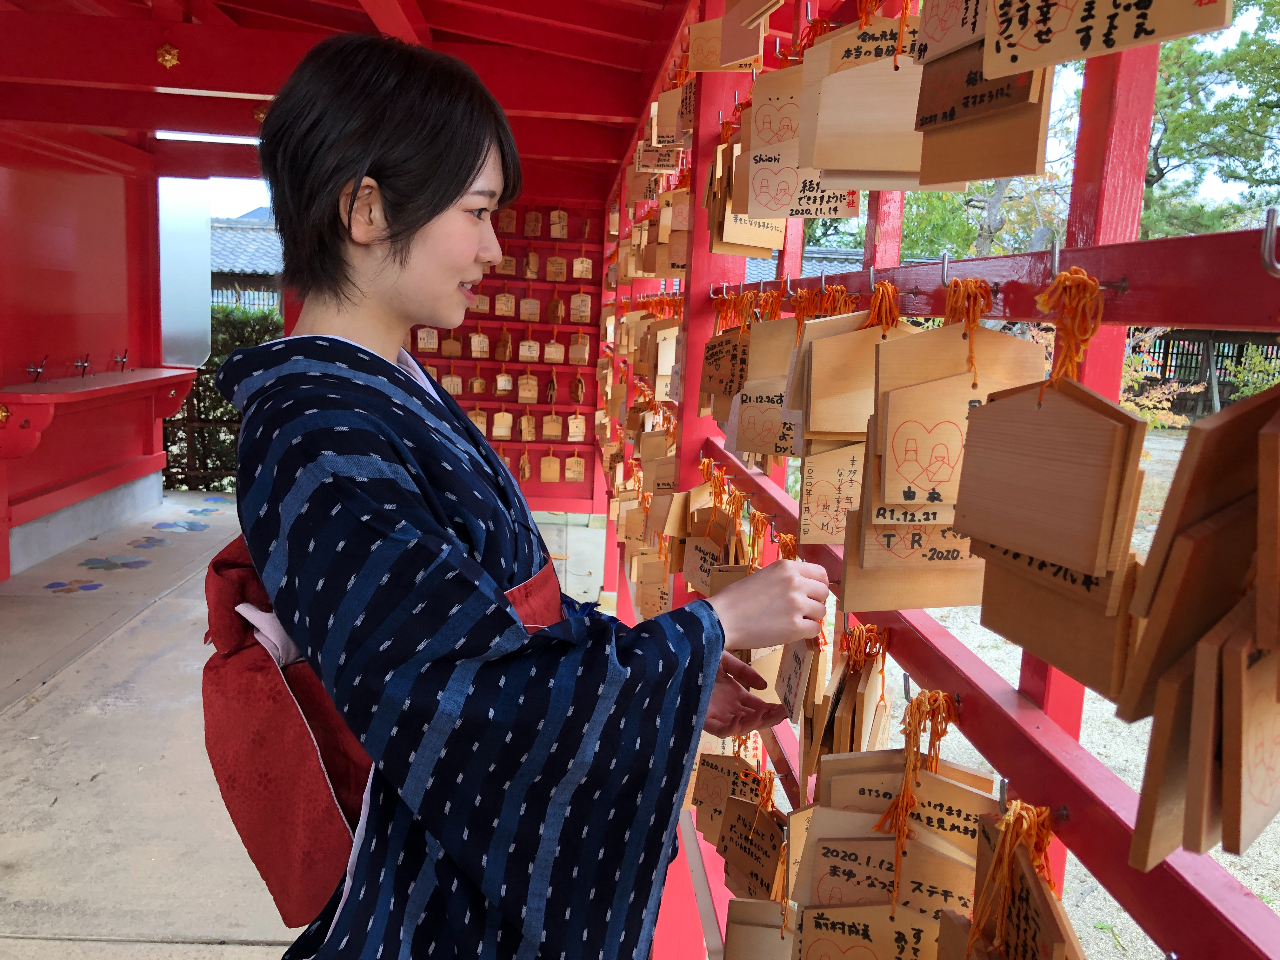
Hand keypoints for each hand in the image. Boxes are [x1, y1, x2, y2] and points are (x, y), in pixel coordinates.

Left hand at [704, 652, 789, 737]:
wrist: (679, 657)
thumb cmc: (699, 657)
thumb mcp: (726, 662)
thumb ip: (745, 672)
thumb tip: (764, 685)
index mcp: (734, 694)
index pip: (756, 706)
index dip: (771, 709)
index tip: (786, 708)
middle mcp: (727, 706)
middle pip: (752, 719)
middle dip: (768, 718)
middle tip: (783, 713)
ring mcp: (716, 714)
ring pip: (740, 726)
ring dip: (754, 723)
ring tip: (767, 715)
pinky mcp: (703, 718)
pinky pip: (720, 729)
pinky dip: (732, 727)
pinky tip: (741, 720)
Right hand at [707, 559, 829, 651]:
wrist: (722, 619)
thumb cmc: (736, 598)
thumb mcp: (763, 575)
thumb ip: (785, 579)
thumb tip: (805, 588)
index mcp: (787, 567)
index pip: (821, 574)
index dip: (818, 586)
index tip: (812, 594)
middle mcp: (795, 583)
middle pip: (824, 593)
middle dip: (815, 602)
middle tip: (801, 610)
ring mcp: (796, 605)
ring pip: (821, 612)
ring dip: (810, 618)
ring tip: (793, 621)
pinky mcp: (795, 627)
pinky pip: (815, 630)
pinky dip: (806, 633)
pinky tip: (791, 632)